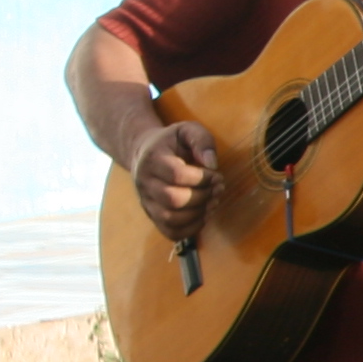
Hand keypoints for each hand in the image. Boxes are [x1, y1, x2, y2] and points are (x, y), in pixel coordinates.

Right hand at [130, 120, 220, 241]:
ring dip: (199, 214)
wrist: (146, 153)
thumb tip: (212, 164)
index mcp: (152, 159)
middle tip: (217, 189)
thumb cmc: (172, 142)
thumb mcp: (187, 130)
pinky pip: (170, 232)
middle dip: (202, 196)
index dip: (202, 178)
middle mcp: (144, 183)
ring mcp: (146, 201)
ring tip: (213, 202)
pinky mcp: (152, 215)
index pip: (177, 175)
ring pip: (170, 218)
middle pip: (173, 199)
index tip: (216, 175)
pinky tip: (204, 215)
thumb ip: (202, 141)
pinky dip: (191, 228)